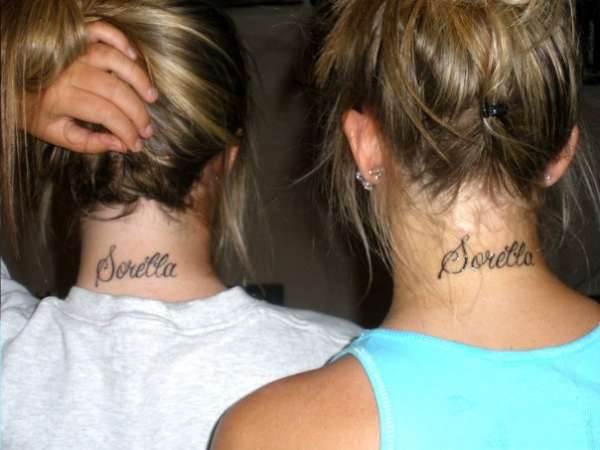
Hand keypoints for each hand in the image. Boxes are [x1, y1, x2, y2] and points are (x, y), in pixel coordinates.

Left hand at [26, 21, 157, 152]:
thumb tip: (120, 146)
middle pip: (116, 91)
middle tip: (149, 130)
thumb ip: (88, 143)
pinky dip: (119, 39)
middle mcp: (69, 72)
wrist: (8, 84)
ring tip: (152, 97)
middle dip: (138, 113)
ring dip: (138, 78)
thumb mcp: (55, 134)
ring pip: (114, 60)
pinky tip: (133, 57)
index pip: (107, 114)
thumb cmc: (33, 111)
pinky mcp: (75, 38)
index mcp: (62, 98)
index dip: (127, 131)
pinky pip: (102, 31)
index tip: (136, 145)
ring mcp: (73, 51)